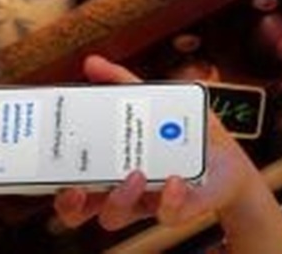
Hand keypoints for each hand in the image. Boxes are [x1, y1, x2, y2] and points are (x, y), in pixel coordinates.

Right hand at [53, 56, 257, 230]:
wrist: (228, 161)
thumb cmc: (182, 132)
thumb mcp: (154, 99)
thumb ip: (122, 81)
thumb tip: (91, 62)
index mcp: (107, 166)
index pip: (69, 183)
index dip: (56, 187)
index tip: (53, 172)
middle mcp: (119, 189)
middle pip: (78, 213)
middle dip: (71, 206)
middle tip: (77, 187)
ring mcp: (146, 202)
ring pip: (115, 218)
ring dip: (118, 199)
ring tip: (134, 173)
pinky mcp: (179, 208)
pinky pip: (167, 215)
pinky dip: (169, 199)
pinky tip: (175, 179)